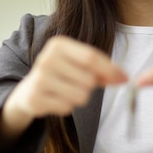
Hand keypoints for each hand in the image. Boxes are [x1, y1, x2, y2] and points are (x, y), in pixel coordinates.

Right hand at [0, 36, 127, 139]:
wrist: (29, 90)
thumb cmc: (61, 74)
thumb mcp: (78, 64)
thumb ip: (101, 68)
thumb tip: (123, 78)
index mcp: (58, 44)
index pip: (92, 57)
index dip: (111, 70)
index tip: (124, 78)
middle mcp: (47, 58)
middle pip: (88, 80)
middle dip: (90, 87)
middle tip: (78, 84)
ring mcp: (40, 79)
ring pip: (81, 96)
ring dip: (79, 97)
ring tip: (65, 91)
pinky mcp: (36, 98)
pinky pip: (68, 107)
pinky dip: (67, 106)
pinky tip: (56, 99)